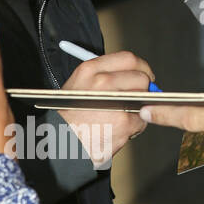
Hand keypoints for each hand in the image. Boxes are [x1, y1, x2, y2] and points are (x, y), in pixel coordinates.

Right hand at [57, 51, 153, 167]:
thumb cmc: (66, 119)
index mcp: (90, 70)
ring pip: (144, 99)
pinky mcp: (123, 123)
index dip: (141, 67)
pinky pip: (141, 120)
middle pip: (140, 77)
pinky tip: (120, 130)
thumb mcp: (77, 87)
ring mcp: (114, 102)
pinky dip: (135, 127)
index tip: (143, 75)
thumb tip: (131, 75)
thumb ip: (102, 77)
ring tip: (123, 117)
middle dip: (143, 89)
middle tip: (137, 99)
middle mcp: (102, 82)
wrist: (59, 144)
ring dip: (139, 108)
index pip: (128, 59)